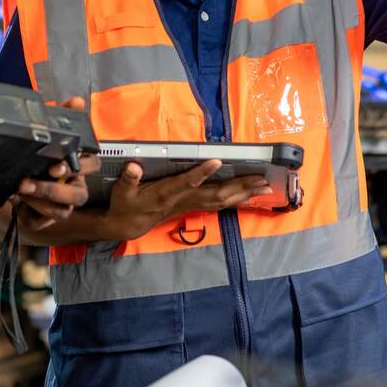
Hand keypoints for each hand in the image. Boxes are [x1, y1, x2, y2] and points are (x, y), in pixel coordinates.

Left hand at [12, 96, 95, 232]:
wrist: (15, 183)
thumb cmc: (38, 158)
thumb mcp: (48, 135)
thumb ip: (63, 116)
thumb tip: (77, 101)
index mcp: (79, 166)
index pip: (92, 165)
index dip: (80, 166)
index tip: (58, 164)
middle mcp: (74, 187)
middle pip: (79, 196)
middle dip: (53, 190)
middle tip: (29, 181)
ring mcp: (61, 206)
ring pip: (61, 211)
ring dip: (38, 200)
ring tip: (19, 187)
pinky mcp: (44, 219)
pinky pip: (41, 221)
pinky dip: (27, 210)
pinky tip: (15, 198)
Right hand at [103, 159, 271, 241]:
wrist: (128, 226)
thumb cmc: (126, 205)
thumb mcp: (122, 192)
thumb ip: (129, 178)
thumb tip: (133, 166)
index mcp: (167, 194)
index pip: (187, 182)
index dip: (202, 173)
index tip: (217, 160)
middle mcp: (183, 200)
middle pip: (216, 194)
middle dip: (239, 187)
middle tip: (261, 180)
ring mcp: (190, 204)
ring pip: (222, 200)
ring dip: (244, 194)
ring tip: (264, 186)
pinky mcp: (193, 205)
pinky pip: (220, 204)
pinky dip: (236, 199)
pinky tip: (250, 196)